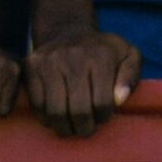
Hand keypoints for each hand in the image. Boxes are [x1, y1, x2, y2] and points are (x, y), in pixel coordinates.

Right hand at [26, 25, 143, 139]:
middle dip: (84, 128)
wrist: (67, 32)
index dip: (104, 117)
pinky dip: (45, 118)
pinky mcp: (31, 67)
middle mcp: (74, 56)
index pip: (103, 103)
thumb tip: (119, 99)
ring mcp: (50, 61)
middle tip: (86, 129)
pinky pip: (37, 105)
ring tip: (70, 128)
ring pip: (56, 112)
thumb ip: (131, 76)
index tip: (103, 116)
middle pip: (79, 111)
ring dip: (64, 128)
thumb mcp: (128, 55)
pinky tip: (55, 117)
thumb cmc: (102, 52)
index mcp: (101, 56)